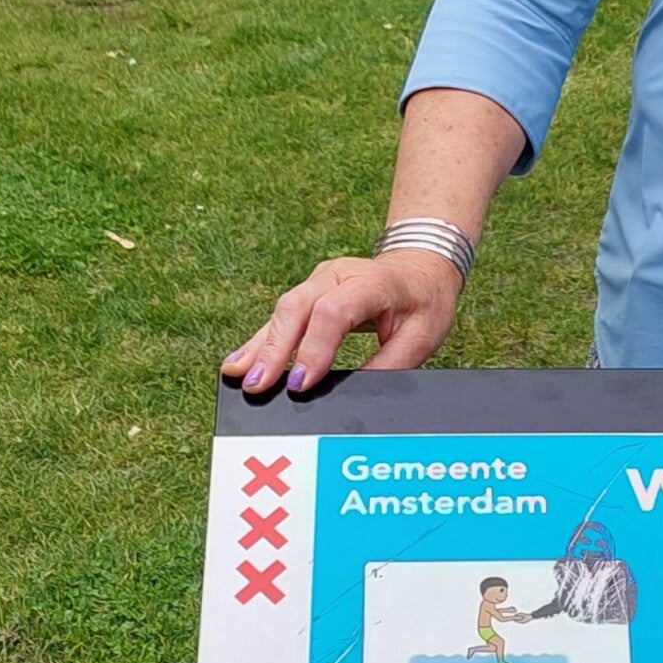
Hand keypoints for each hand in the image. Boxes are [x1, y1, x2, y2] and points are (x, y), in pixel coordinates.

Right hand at [222, 251, 461, 394]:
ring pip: (283, 310)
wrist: (422, 267)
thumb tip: (355, 396)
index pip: (335, 311)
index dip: (314, 347)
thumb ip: (390, 364)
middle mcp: (340, 274)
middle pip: (298, 307)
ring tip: (238, 376)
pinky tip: (240, 363)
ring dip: (261, 346)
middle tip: (258, 384)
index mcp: (374, 282)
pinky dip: (261, 341)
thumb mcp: (423, 336)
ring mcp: (320, 279)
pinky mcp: (309, 292)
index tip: (301, 383)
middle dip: (275, 349)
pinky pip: (281, 316)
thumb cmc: (424, 302)